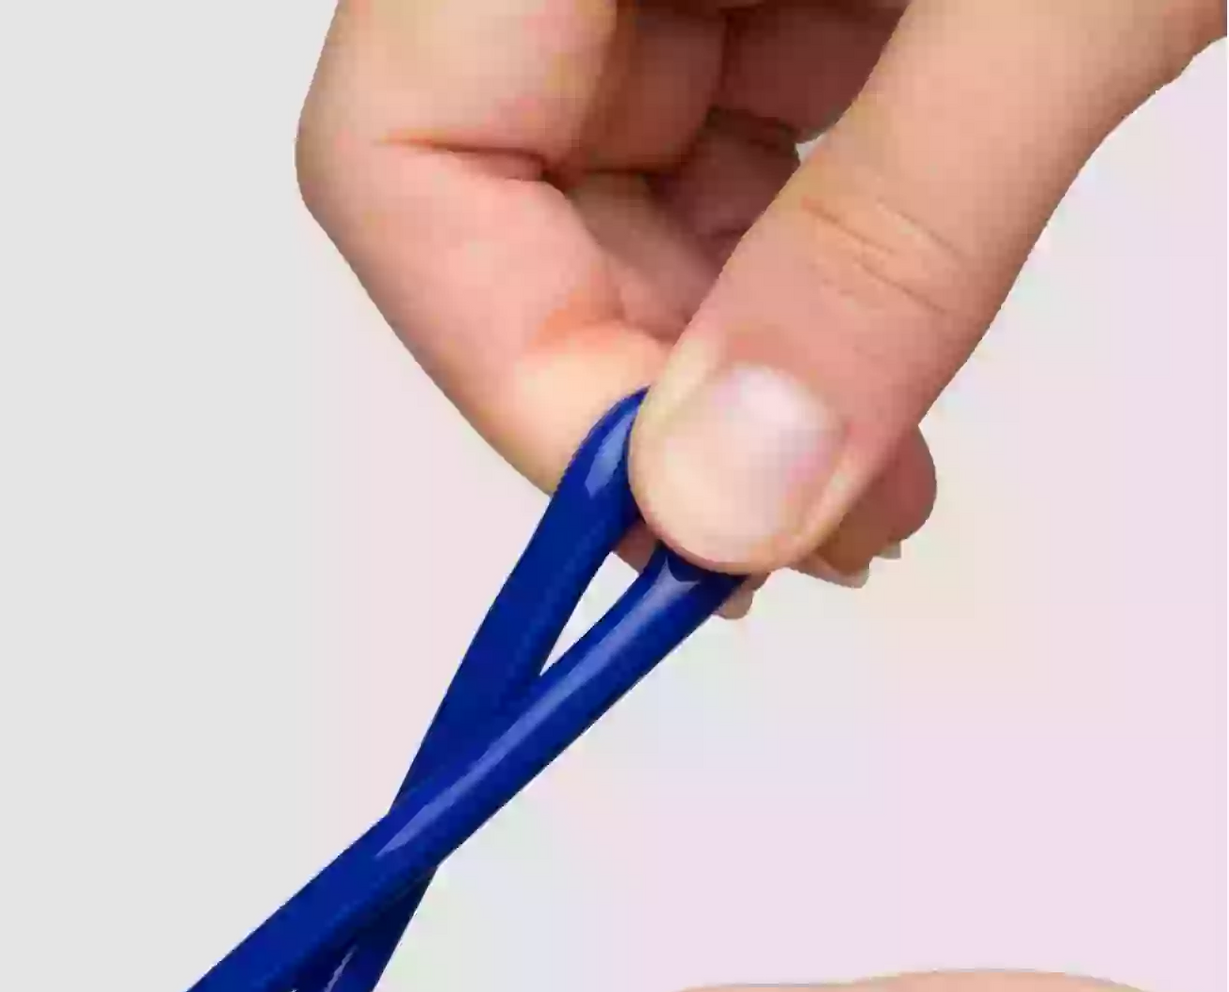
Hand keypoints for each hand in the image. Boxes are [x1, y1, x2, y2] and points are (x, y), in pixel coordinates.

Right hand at [295, 0, 1221, 582]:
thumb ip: (890, 237)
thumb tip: (730, 498)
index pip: (403, 156)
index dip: (512, 369)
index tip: (674, 519)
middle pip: (501, 205)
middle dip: (653, 401)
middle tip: (804, 534)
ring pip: (615, 205)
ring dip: (732, 369)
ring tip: (873, 479)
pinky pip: (725, 158)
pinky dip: (800, 280)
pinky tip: (885, 348)